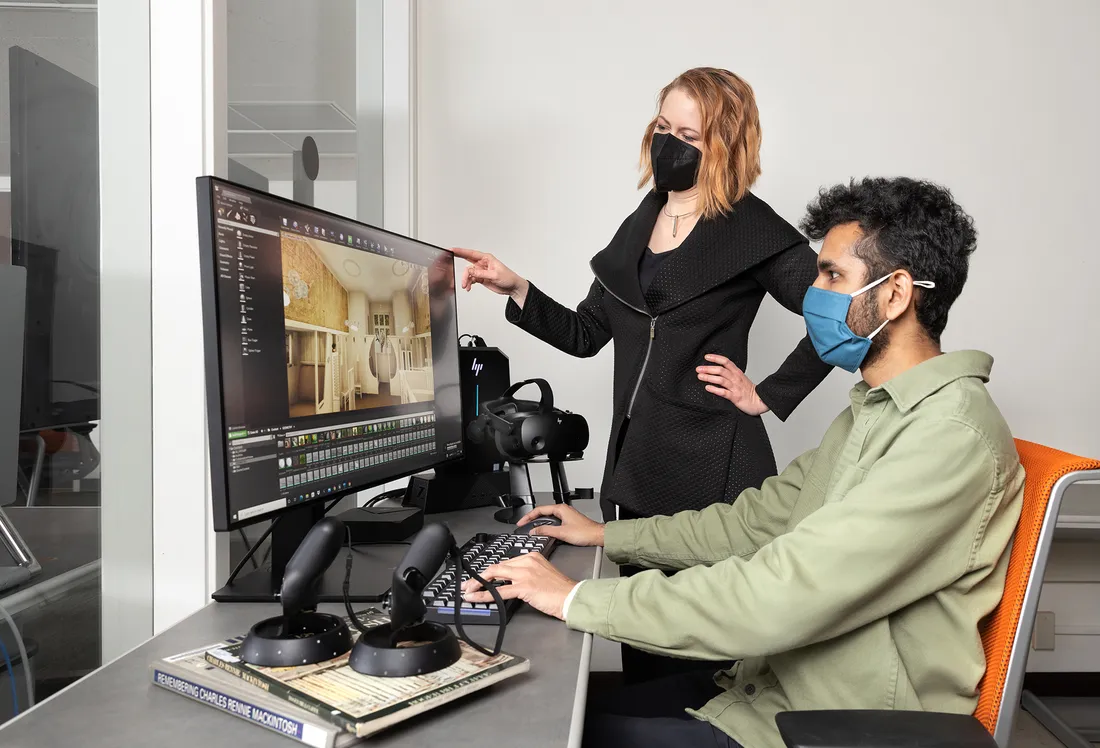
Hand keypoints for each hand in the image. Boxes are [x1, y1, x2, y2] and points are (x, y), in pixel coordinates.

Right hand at [450, 247, 529, 305]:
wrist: (512, 287)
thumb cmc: (508, 278)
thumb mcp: (494, 275)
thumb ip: (481, 273)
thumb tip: (470, 271)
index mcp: (486, 258)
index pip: (471, 253)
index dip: (460, 251)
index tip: (452, 250)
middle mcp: (482, 263)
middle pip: (467, 263)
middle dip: (461, 267)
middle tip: (452, 267)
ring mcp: (481, 271)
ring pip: (468, 274)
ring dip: (466, 280)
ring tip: (466, 286)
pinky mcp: (481, 278)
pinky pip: (471, 279)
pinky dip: (469, 283)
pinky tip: (469, 287)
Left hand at [461, 553, 576, 619]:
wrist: (571, 597)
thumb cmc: (560, 590)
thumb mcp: (542, 575)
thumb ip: (526, 575)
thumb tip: (510, 583)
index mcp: (531, 557)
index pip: (505, 562)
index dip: (490, 571)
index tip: (482, 577)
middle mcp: (527, 561)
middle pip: (497, 567)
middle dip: (480, 576)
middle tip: (468, 584)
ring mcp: (525, 573)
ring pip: (494, 575)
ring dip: (477, 584)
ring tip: (468, 591)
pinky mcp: (524, 586)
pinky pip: (499, 590)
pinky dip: (485, 594)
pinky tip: (476, 597)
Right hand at [516, 504, 604, 546]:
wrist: (598, 536)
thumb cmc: (585, 532)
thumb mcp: (561, 532)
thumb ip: (546, 531)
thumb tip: (534, 531)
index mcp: (561, 509)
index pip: (539, 510)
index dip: (528, 516)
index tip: (521, 522)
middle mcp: (563, 510)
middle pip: (543, 512)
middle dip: (532, 518)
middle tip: (524, 525)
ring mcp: (566, 516)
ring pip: (548, 517)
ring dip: (539, 523)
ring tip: (531, 528)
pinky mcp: (569, 522)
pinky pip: (554, 522)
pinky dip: (547, 526)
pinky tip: (544, 531)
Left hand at [697, 354, 769, 415]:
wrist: (760, 401)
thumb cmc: (748, 391)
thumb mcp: (740, 379)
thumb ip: (730, 374)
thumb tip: (716, 370)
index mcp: (737, 373)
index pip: (726, 362)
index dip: (716, 358)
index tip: (706, 356)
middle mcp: (736, 378)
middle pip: (721, 370)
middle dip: (708, 368)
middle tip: (698, 368)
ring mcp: (735, 388)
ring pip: (721, 380)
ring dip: (709, 377)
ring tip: (700, 376)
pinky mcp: (735, 397)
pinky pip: (724, 392)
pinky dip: (715, 390)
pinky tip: (707, 388)